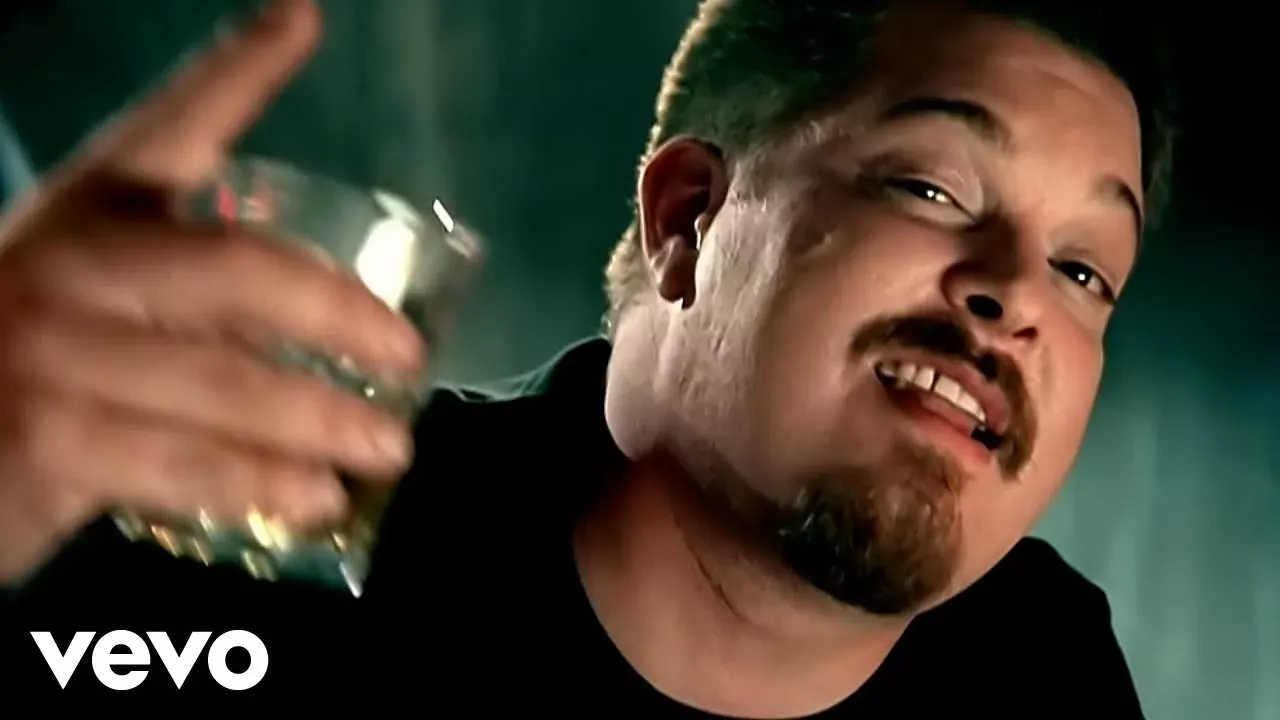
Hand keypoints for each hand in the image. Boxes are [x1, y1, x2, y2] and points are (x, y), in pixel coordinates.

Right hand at [0, 0, 424, 583]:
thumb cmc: (37, 371)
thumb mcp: (109, 315)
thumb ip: (198, 312)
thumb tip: (319, 343)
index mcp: (86, 213)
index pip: (169, 127)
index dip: (238, 70)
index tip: (302, 17)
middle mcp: (69, 263)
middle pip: (231, 271)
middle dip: (336, 315)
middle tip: (407, 356)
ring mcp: (53, 351)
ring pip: (223, 381)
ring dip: (319, 420)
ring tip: (388, 449)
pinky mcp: (48, 438)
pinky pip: (183, 465)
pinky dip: (260, 485)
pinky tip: (317, 500)